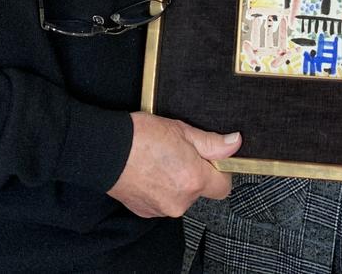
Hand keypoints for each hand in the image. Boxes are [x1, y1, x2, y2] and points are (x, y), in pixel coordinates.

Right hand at [107, 112, 241, 217]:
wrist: (106, 151)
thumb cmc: (142, 136)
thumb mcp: (182, 130)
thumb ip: (212, 142)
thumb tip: (235, 143)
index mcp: (194, 179)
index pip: (223, 187)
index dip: (219, 171)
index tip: (210, 158)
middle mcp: (181, 200)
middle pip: (200, 191)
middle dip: (194, 174)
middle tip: (179, 152)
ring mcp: (163, 209)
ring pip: (181, 196)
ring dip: (177, 182)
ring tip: (160, 160)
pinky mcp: (147, 212)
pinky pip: (163, 201)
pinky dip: (161, 189)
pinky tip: (149, 171)